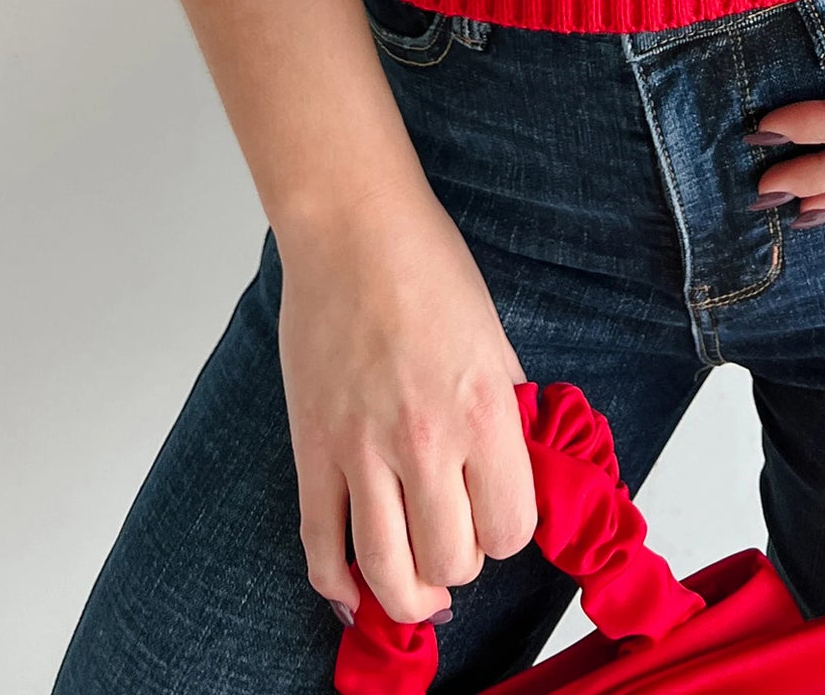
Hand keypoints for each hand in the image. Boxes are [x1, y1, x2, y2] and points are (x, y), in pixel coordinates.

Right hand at [277, 176, 535, 628]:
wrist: (352, 230)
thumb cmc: (428, 268)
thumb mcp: (495, 339)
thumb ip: (504, 411)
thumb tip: (512, 470)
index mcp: (483, 410)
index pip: (512, 528)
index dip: (509, 532)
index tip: (499, 515)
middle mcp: (425, 439)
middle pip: (453, 561)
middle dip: (462, 562)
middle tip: (458, 537)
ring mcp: (361, 449)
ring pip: (387, 571)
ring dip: (409, 594)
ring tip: (419, 589)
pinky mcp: (312, 448)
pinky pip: (320, 545)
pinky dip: (337, 585)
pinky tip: (354, 592)